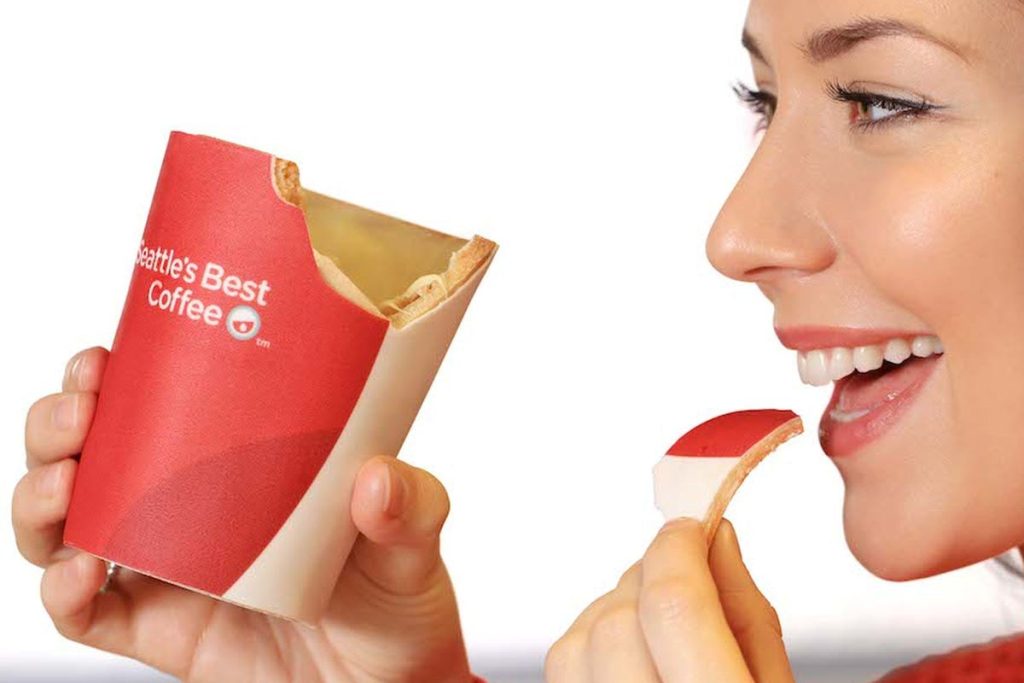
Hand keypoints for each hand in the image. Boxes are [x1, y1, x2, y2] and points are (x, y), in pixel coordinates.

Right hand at [14, 346, 471, 682]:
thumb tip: (375, 481)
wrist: (387, 682)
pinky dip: (62, 591)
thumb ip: (410, 504)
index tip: (108, 358)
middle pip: (97, 455)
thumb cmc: (397, 595)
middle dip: (63, 425)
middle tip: (80, 412)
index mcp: (240, 465)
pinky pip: (87, 611)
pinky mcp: (159, 631)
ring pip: (69, 525)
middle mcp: (192, 509)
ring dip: (42, 497)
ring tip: (62, 486)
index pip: (163, 405)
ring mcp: (169, 570)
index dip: (120, 378)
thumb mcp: (416, 534)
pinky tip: (78, 571)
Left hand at [545, 517, 793, 681]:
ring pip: (574, 645)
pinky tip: (626, 656)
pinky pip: (560, 678)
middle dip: (647, 576)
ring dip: (611, 610)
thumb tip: (716, 539)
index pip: (675, 608)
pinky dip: (588, 647)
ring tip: (653, 620)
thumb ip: (748, 615)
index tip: (689, 529)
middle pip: (617, 621)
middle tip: (681, 572)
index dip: (677, 549)